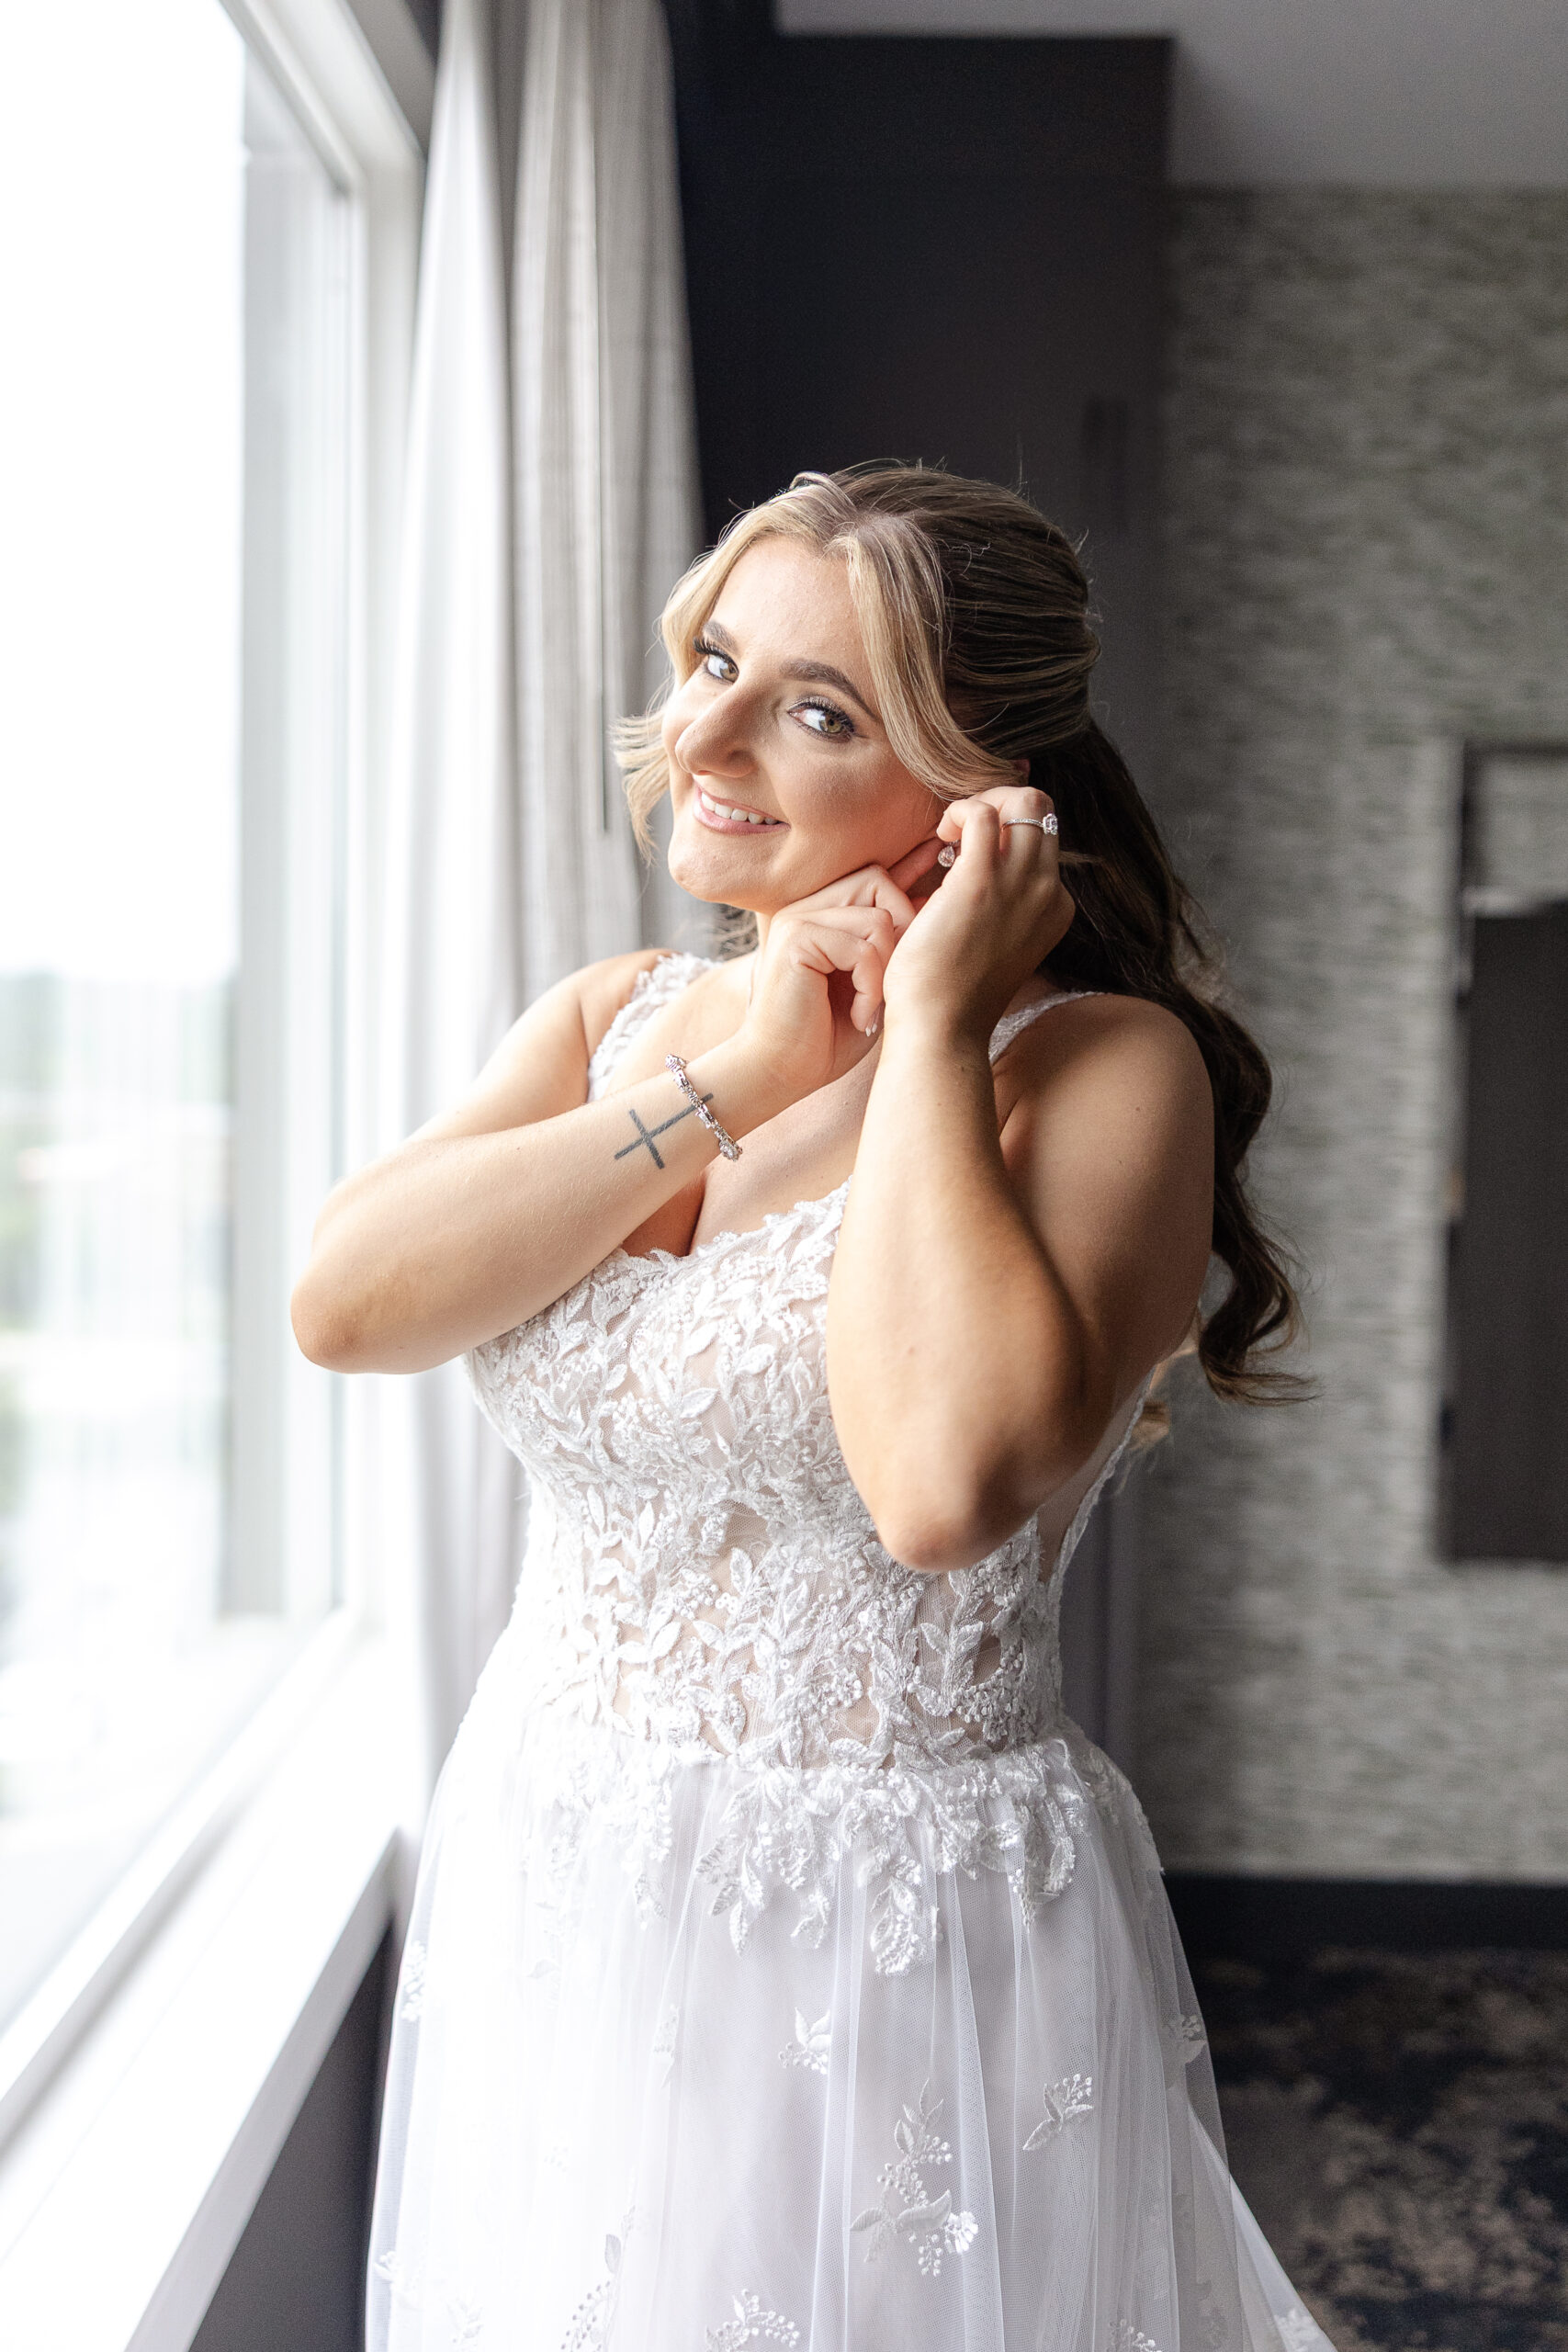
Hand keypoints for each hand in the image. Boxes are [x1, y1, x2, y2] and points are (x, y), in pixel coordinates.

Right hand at [736, 859, 923, 1101]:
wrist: (782, 1073)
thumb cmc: (828, 1036)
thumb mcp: (872, 981)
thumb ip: (891, 941)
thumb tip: (932, 900)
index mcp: (820, 913)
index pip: (874, 877)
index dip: (907, 887)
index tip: (932, 902)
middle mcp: (806, 908)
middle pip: (878, 882)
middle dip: (902, 929)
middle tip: (895, 982)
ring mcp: (798, 920)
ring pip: (878, 919)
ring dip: (885, 970)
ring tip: (870, 1007)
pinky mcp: (796, 939)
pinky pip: (862, 949)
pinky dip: (871, 988)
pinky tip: (860, 1017)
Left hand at [881, 785, 1075, 1040]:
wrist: (942, 1028)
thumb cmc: (953, 992)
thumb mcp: (996, 943)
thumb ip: (1001, 907)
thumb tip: (971, 865)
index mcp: (1056, 909)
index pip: (1044, 841)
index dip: (1007, 834)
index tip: (970, 853)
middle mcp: (1049, 893)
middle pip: (1042, 811)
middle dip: (999, 804)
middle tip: (961, 831)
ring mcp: (1021, 885)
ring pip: (1024, 801)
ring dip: (980, 803)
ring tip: (951, 833)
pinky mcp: (981, 881)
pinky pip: (983, 814)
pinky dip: (960, 812)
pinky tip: (941, 838)